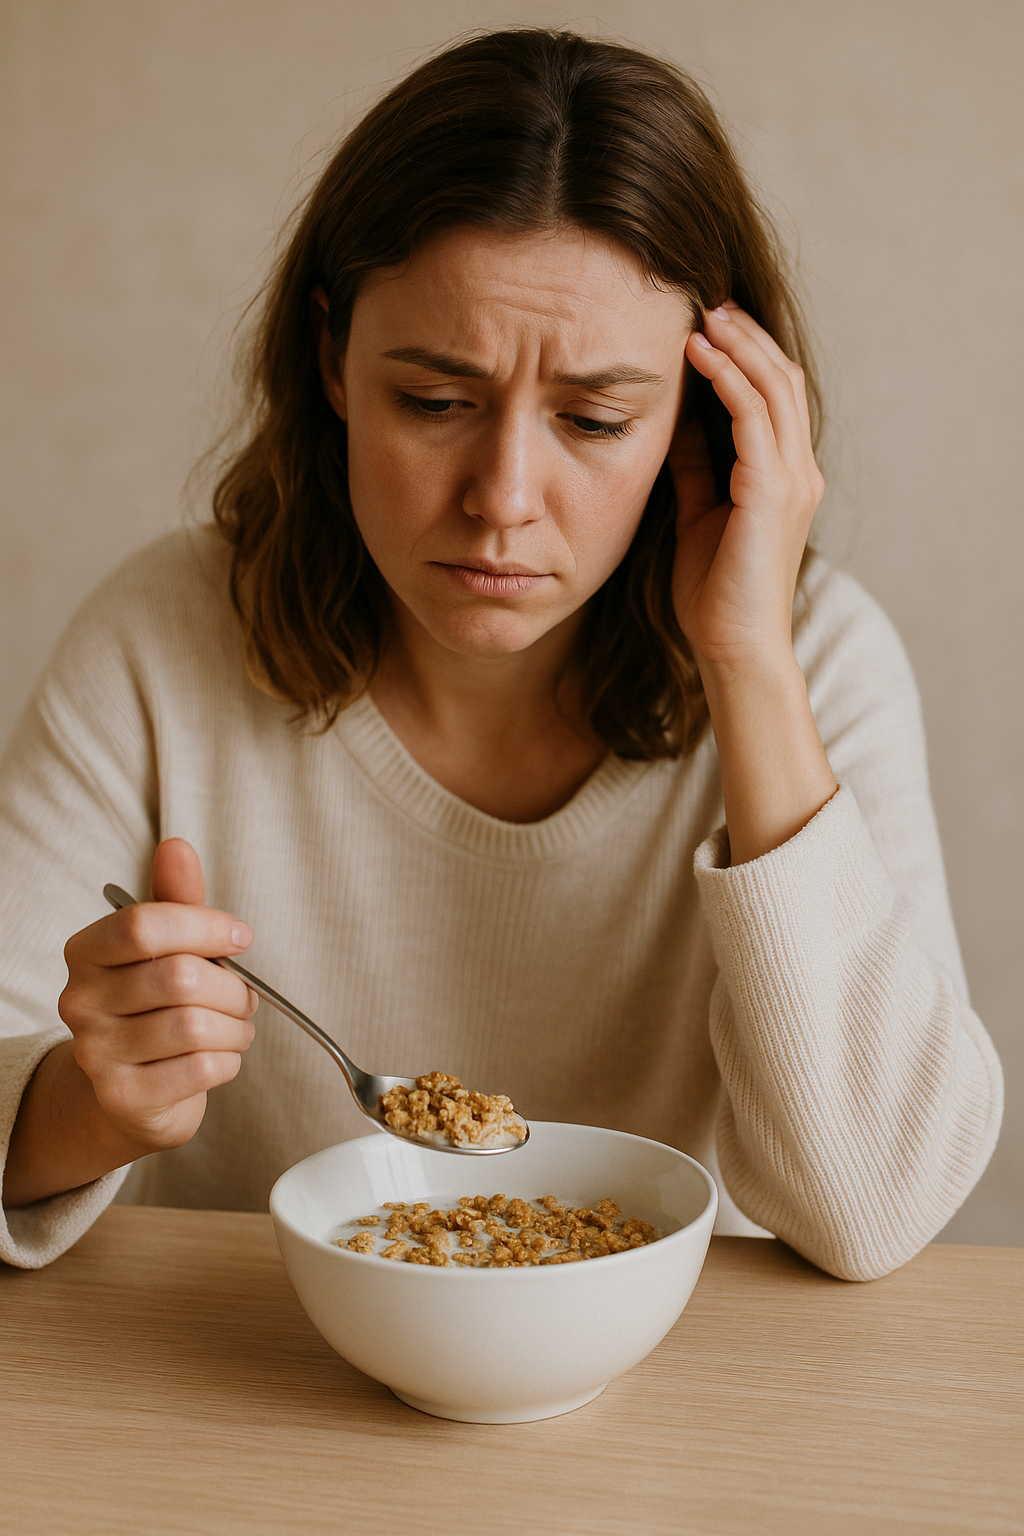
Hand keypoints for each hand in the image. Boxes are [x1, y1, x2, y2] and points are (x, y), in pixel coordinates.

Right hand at [57, 838, 257, 1158]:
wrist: (127, 1092)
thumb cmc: (154, 1006)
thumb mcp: (166, 948)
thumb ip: (176, 900)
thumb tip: (177, 848)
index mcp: (86, 952)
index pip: (145, 926)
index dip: (206, 927)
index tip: (240, 937)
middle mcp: (80, 1001)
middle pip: (180, 978)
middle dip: (232, 986)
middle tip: (244, 995)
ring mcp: (97, 1052)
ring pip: (195, 1026)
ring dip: (236, 1026)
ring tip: (235, 1026)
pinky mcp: (124, 1096)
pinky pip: (201, 1068)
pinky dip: (229, 1060)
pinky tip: (221, 1055)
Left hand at [668, 303, 823, 676]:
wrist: (734, 648)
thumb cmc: (714, 594)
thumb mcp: (698, 514)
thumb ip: (696, 467)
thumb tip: (677, 422)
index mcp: (784, 476)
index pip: (774, 396)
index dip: (745, 354)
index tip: (706, 323)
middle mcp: (798, 471)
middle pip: (781, 379)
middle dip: (745, 335)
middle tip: (706, 301)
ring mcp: (792, 480)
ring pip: (774, 388)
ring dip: (737, 345)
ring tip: (702, 314)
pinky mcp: (773, 492)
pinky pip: (754, 418)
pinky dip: (728, 379)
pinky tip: (699, 355)